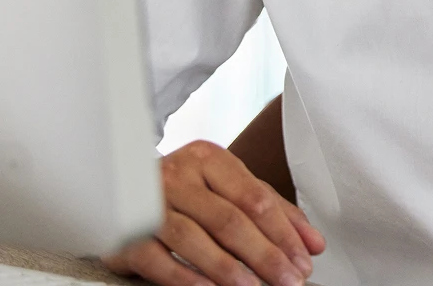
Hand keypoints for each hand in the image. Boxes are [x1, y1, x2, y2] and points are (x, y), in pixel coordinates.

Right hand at [102, 141, 325, 285]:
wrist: (119, 191)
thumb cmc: (186, 193)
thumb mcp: (229, 190)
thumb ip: (273, 212)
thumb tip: (313, 243)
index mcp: (209, 159)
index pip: (255, 197)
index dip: (283, 231)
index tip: (304, 260)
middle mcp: (180, 175)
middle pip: (230, 219)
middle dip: (264, 255)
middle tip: (289, 280)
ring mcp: (151, 203)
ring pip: (196, 239)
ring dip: (229, 269)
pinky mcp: (127, 233)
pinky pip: (160, 260)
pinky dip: (187, 279)